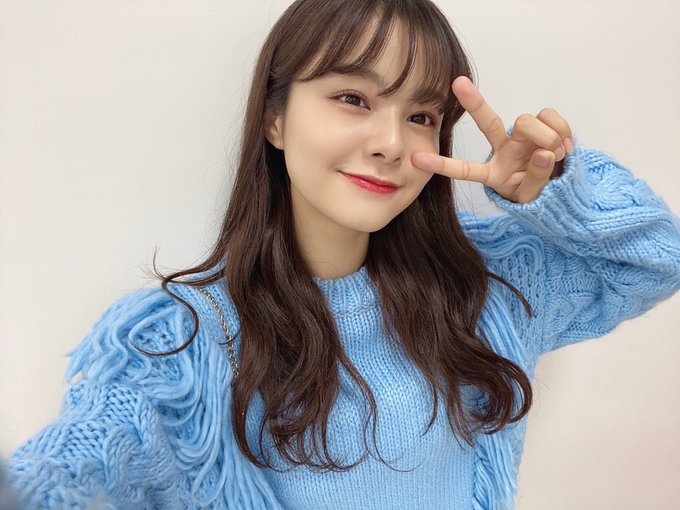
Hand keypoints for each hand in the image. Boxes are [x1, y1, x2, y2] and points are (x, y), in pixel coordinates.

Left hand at [412, 76, 573, 203]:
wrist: (561, 188)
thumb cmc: (538, 195)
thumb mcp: (533, 198)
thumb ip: (537, 178)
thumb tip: (544, 153)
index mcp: (492, 175)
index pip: (465, 170)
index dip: (442, 165)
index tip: (416, 158)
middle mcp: (502, 150)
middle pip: (489, 123)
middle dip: (475, 103)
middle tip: (459, 84)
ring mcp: (521, 137)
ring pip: (528, 122)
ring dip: (549, 138)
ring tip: (558, 156)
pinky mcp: (542, 125)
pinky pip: (550, 117)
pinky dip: (563, 130)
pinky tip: (566, 147)